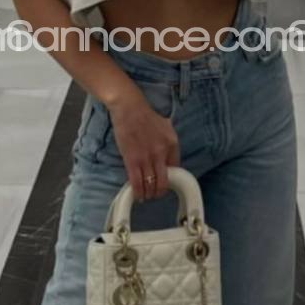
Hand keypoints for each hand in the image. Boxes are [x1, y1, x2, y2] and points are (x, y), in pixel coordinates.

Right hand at [107, 85, 179, 199]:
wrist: (129, 107)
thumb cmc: (145, 114)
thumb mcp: (166, 127)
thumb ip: (168, 142)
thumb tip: (167, 157)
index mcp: (172, 144)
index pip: (175, 169)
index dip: (170, 179)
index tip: (165, 183)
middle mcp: (162, 153)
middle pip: (164, 181)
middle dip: (160, 191)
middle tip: (156, 194)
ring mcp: (147, 157)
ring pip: (151, 184)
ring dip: (149, 194)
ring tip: (146, 196)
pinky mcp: (132, 159)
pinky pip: (137, 181)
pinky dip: (138, 191)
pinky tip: (138, 196)